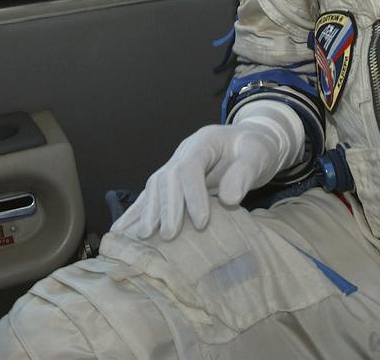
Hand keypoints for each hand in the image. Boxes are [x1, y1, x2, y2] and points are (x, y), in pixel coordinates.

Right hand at [111, 104, 300, 240]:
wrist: (250, 143)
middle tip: (169, 236)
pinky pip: (151, 196)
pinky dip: (136, 213)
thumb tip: (230, 198)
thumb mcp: (258, 155)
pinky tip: (121, 231)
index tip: (201, 223)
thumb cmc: (255, 148)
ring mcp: (175, 166)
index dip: (192, 195)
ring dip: (147, 212)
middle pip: (167, 178)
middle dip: (165, 208)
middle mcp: (184, 152)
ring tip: (143, 238)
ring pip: (154, 187)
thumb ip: (245, 173)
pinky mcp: (173, 182)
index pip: (189, 167)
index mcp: (203, 141)